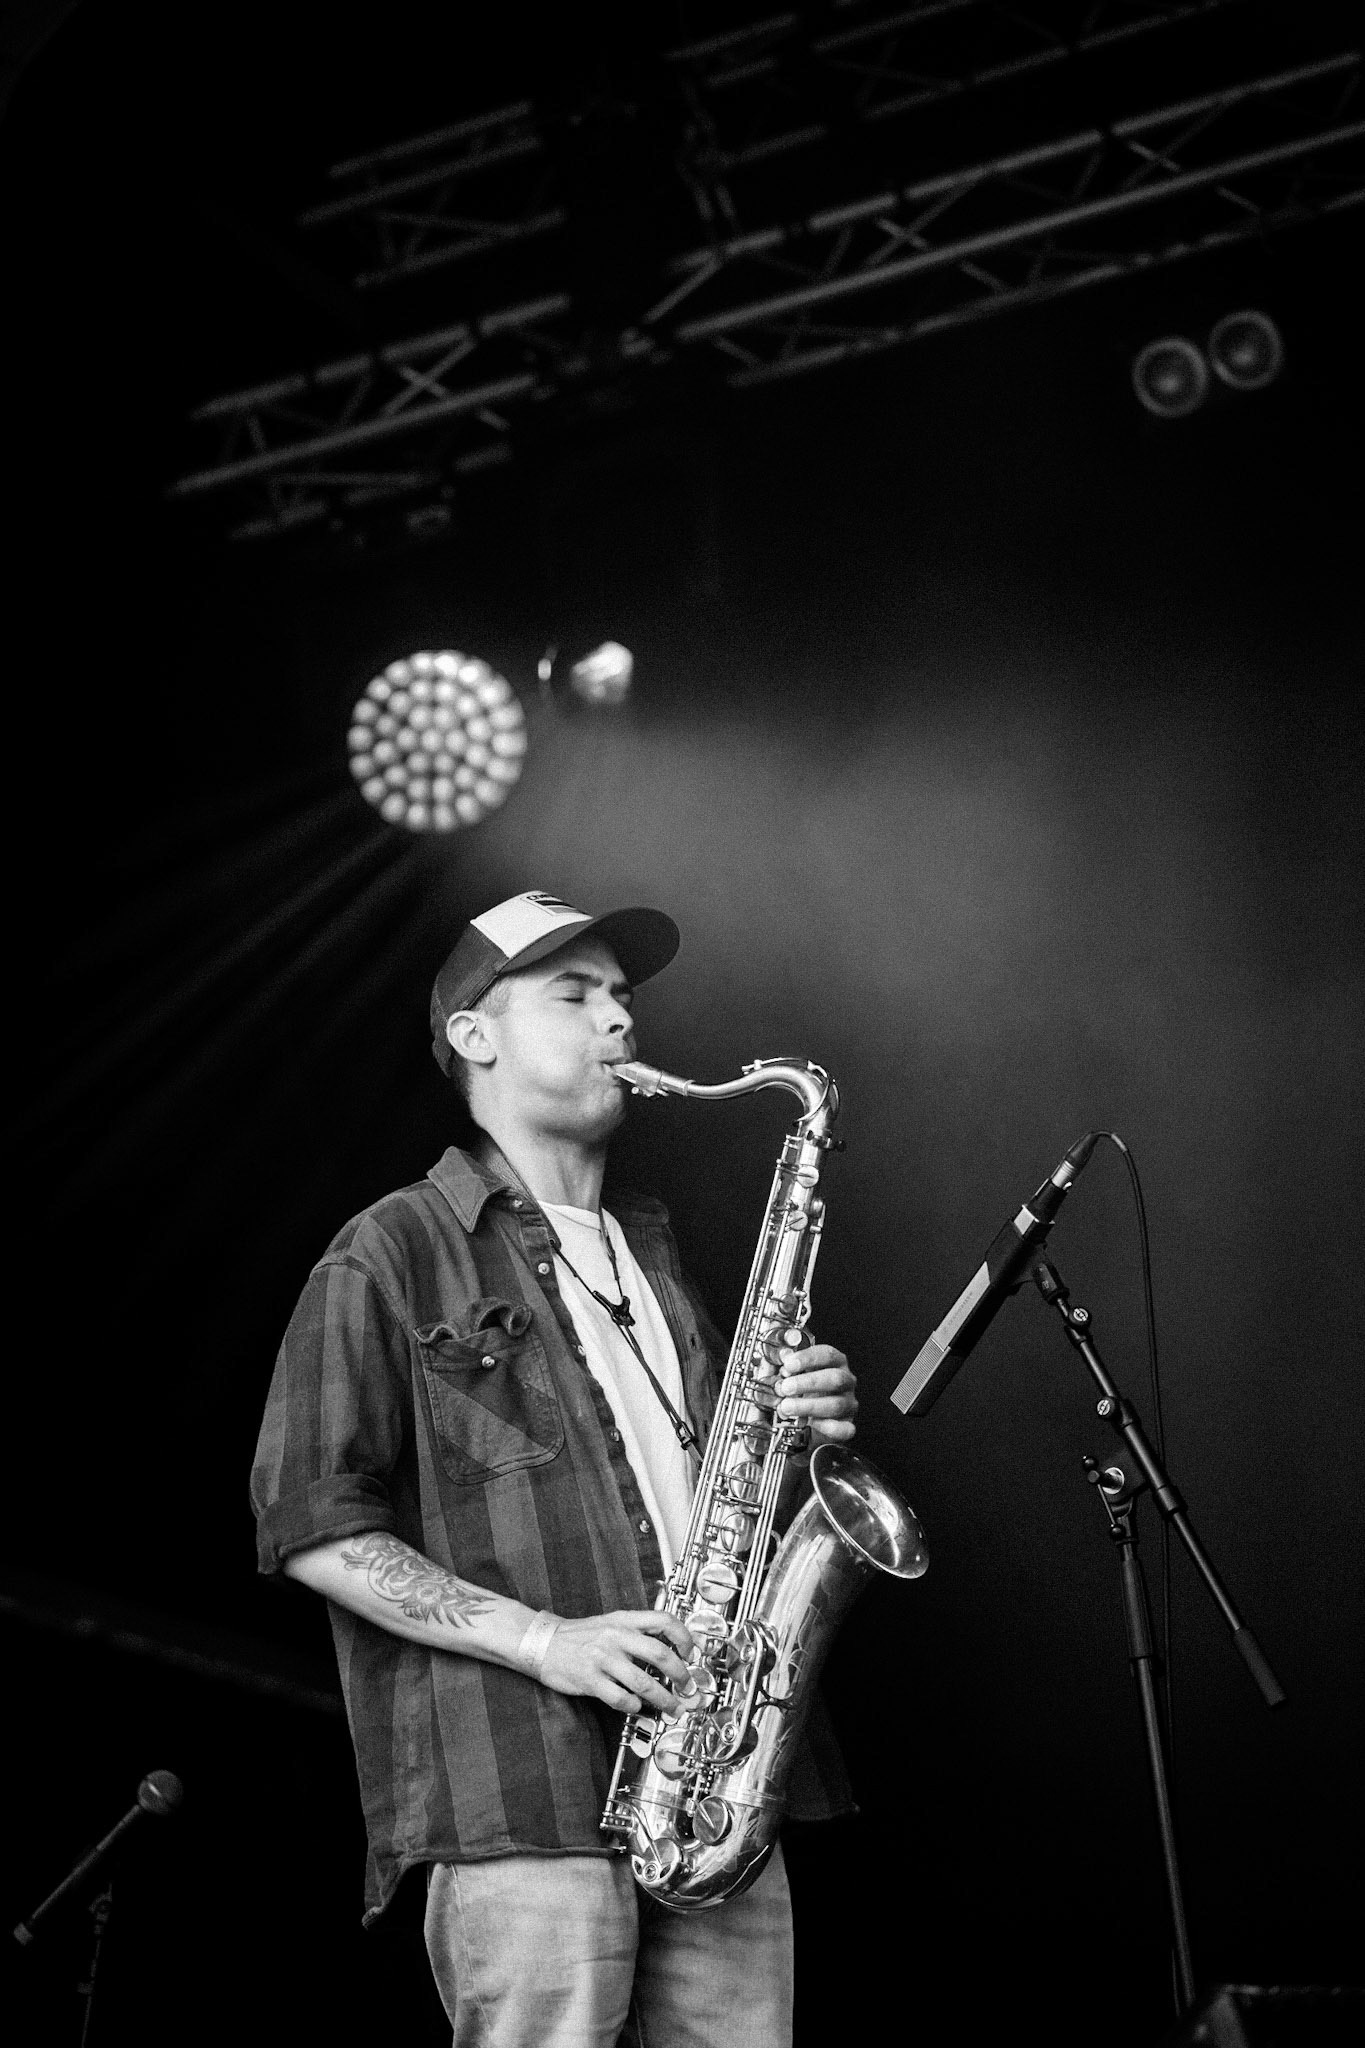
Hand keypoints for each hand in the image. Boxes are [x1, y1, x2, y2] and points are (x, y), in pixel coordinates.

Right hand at [538, 1610, 697, 1714]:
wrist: (543, 1643)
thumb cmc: (580, 1636)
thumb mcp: (610, 1622)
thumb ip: (637, 1632)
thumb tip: (671, 1650)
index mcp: (624, 1620)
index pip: (663, 1620)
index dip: (684, 1636)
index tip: (692, 1652)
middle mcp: (615, 1636)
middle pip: (660, 1654)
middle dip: (680, 1675)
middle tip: (687, 1687)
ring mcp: (602, 1659)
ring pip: (643, 1682)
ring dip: (664, 1699)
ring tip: (672, 1708)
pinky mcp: (590, 1680)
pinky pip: (620, 1698)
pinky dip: (634, 1706)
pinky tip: (637, 1707)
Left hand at [776, 1339, 857, 1444]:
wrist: (814, 1415)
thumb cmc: (807, 1388)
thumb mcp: (798, 1372)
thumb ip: (790, 1365)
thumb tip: (783, 1357)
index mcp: (836, 1362)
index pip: (827, 1355)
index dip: (807, 1358)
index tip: (788, 1364)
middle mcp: (846, 1381)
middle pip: (835, 1379)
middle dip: (807, 1383)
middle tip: (785, 1388)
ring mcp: (848, 1403)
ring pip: (836, 1404)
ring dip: (808, 1406)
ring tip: (786, 1407)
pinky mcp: (847, 1424)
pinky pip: (842, 1428)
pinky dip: (826, 1426)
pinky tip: (809, 1423)